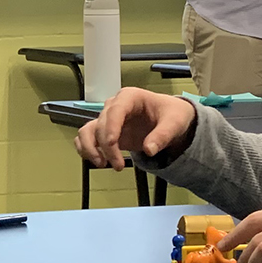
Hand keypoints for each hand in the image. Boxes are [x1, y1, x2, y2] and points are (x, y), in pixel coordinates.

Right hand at [74, 87, 196, 170]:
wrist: (170, 120)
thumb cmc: (171, 115)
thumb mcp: (174, 123)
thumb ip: (163, 136)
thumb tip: (149, 149)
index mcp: (130, 97)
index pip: (115, 110)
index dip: (110, 127)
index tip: (111, 144)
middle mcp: (115, 106)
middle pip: (101, 125)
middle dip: (106, 147)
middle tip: (118, 166)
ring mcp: (108, 119)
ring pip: (88, 131)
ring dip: (90, 148)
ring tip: (101, 163)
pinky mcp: (106, 132)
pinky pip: (87, 138)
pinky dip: (86, 149)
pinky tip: (97, 160)